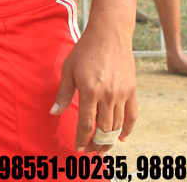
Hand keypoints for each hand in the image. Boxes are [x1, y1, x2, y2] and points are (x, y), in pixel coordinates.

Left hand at [50, 25, 136, 153]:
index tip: (78, 148)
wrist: (109, 34)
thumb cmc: (84, 51)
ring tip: (102, 147)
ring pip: (118, 125)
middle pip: (103, 129)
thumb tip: (54, 113)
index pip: (86, 124)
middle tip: (91, 152)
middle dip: (97, 144)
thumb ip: (63, 94)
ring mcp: (122, 93)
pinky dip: (127, 129)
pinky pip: (132, 116)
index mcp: (89, 90)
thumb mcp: (68, 70)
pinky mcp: (133, 90)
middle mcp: (108, 95)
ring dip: (110, 139)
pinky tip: (120, 137)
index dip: (82, 139)